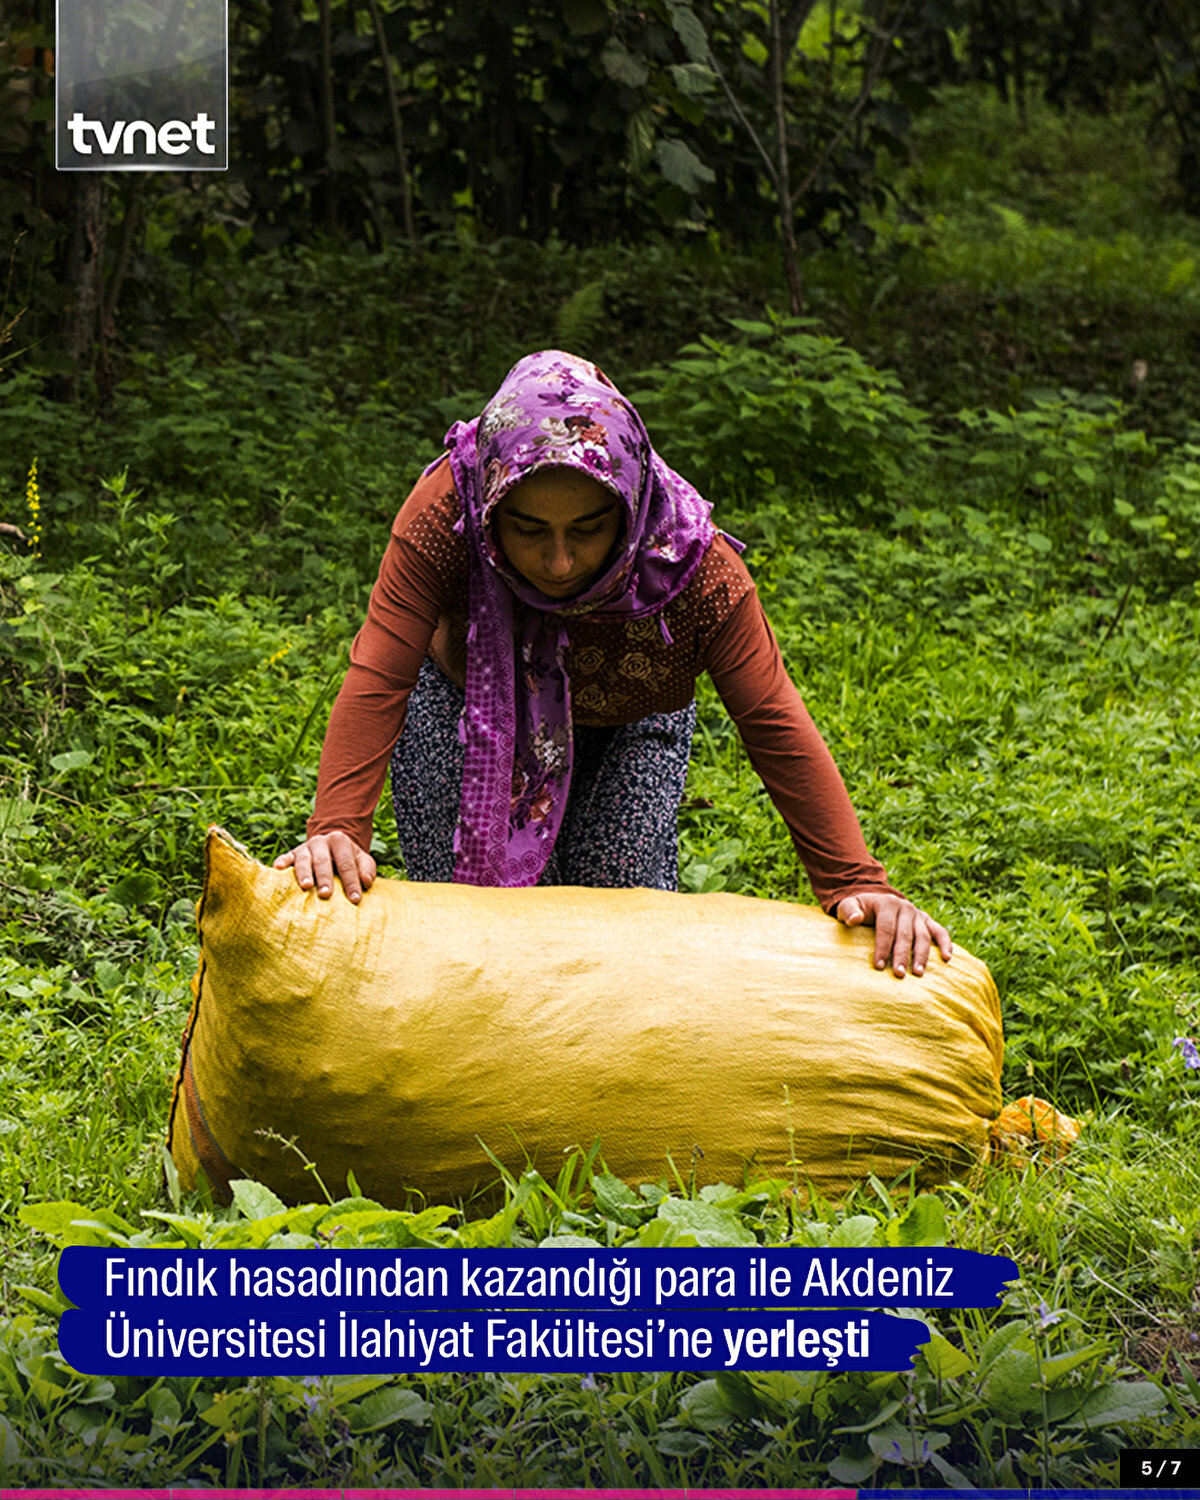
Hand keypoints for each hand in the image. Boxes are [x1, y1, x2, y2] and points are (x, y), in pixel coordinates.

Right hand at [274, 831, 376, 903]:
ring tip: (306, 886)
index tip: (355, 899)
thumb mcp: (362, 859)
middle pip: (323, 861)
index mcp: (340, 841)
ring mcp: (305, 847)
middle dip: (325, 878)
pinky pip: (286, 857)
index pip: (347, 863)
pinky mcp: (292, 853)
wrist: (331, 846)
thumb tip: (367, 882)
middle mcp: (321, 842)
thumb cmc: (348, 859)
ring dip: (304, 873)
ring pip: (304, 859)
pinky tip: (278, 868)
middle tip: (326, 894)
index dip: (351, 881)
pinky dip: (282, 861)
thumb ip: (367, 869)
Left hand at [836, 892, 951, 977]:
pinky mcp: (927, 921)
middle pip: (905, 934)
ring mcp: (918, 914)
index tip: (879, 966)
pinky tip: (947, 959)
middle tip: (899, 974)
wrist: (875, 902)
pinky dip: (945, 944)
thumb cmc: (859, 910)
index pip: (886, 928)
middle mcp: (904, 907)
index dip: (882, 947)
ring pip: (922, 936)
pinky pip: (940, 932)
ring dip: (921, 955)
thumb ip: (848, 911)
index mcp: (886, 903)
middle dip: (902, 955)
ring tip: (918, 974)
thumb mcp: (847, 906)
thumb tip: (854, 919)